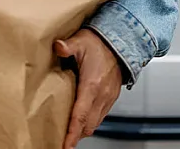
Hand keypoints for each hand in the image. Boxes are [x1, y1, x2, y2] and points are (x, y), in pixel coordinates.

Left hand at [54, 29, 122, 148]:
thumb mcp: (81, 41)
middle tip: (61, 140)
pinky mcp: (111, 98)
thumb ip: (68, 46)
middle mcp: (101, 95)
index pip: (81, 115)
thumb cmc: (100, 43)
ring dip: (83, 129)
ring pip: (95, 123)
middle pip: (88, 125)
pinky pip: (101, 116)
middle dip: (75, 135)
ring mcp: (108, 98)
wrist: (121, 42)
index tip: (65, 145)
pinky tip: (82, 119)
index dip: (72, 133)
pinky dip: (91, 121)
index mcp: (92, 85)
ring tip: (70, 132)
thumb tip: (58, 47)